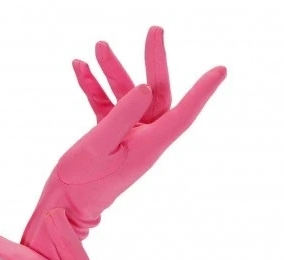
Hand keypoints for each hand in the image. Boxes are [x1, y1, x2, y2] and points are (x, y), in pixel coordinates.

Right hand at [22, 27, 225, 245]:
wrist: (63, 206)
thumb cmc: (81, 183)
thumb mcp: (99, 145)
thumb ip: (121, 115)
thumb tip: (145, 87)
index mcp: (148, 146)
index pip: (182, 115)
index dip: (201, 93)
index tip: (220, 71)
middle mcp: (142, 140)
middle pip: (155, 95)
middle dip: (153, 61)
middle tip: (155, 30)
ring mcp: (125, 138)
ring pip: (127, 97)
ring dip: (112, 71)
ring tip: (98, 47)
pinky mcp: (108, 138)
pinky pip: (106, 106)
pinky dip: (94, 88)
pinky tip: (80, 68)